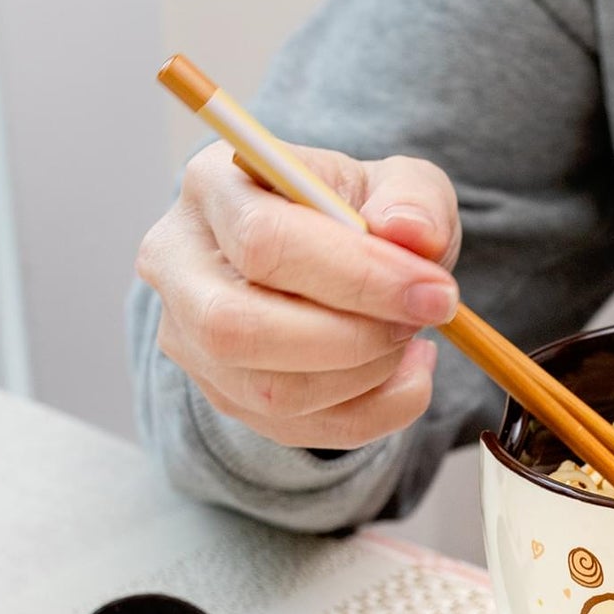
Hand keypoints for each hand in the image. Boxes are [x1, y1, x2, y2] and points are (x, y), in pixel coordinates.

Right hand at [135, 140, 460, 448]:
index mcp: (213, 186)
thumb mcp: (399, 183)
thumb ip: (415, 199)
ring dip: (365, 377)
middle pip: (240, 329)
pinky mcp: (221, 392)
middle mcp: (179, 263)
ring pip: (270, 391)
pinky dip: (371, 413)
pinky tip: (403, 374)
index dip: (358, 277)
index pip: (264, 243)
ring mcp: (190, 337)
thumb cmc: (358, 213)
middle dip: (353, 338)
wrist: (334, 258)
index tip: (434, 293)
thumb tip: (413, 234)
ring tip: (408, 339)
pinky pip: (297, 430)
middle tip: (419, 321)